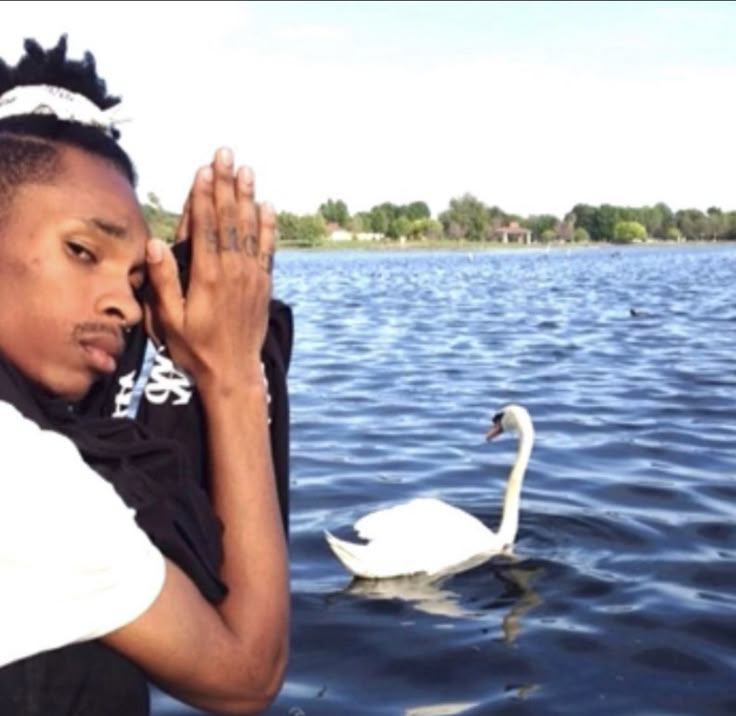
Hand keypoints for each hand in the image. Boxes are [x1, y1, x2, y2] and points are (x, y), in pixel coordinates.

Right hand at [145, 147, 275, 390]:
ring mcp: (252, 276)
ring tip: (246, 169)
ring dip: (246, 197)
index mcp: (207, 276)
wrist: (234, 372)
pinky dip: (267, 225)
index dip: (203, 195)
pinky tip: (267, 206)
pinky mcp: (264, 284)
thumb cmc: (196, 349)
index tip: (203, 169)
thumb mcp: (170, 322)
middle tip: (225, 153)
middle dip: (225, 184)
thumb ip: (163, 282)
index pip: (205, 226)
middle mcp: (233, 270)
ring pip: (249, 228)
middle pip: (228, 218)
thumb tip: (155, 244)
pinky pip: (267, 248)